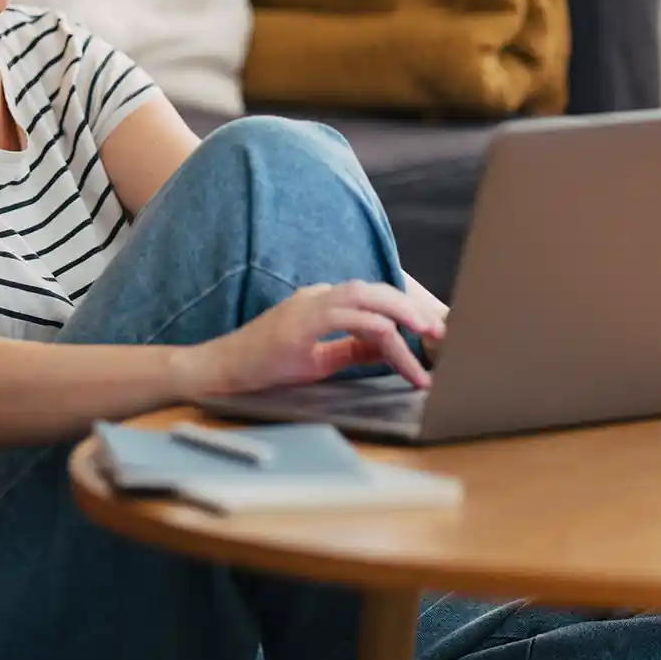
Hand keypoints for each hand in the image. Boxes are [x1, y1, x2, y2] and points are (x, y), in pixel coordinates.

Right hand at [180, 280, 445, 397]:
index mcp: (321, 303)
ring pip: (365, 298)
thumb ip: (349, 349)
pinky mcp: (299, 324)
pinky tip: (393, 339)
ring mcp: (307, 306)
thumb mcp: (317, 359)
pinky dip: (374, 326)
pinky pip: (345, 317)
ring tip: (426, 335)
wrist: (222, 369)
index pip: (370, 302)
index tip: (426, 339)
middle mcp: (317, 297)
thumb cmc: (264, 366)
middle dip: (411, 307)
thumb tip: (385, 348)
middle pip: (374, 291)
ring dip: (400, 313)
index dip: (402, 316)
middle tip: (439, 331)